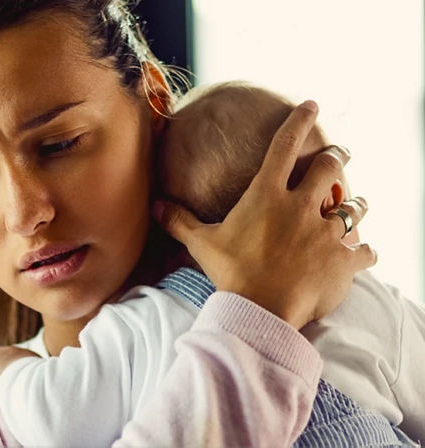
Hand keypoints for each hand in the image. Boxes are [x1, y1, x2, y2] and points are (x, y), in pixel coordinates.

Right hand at [154, 101, 375, 328]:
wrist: (261, 310)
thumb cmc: (230, 273)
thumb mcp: (201, 244)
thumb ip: (180, 221)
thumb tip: (154, 206)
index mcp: (267, 196)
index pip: (285, 146)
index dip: (299, 121)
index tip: (311, 105)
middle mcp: (301, 206)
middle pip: (329, 168)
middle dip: (337, 156)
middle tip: (339, 154)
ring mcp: (326, 232)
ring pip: (353, 208)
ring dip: (355, 205)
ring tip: (357, 204)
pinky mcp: (344, 259)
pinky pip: (364, 250)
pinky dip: (364, 251)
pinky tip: (363, 253)